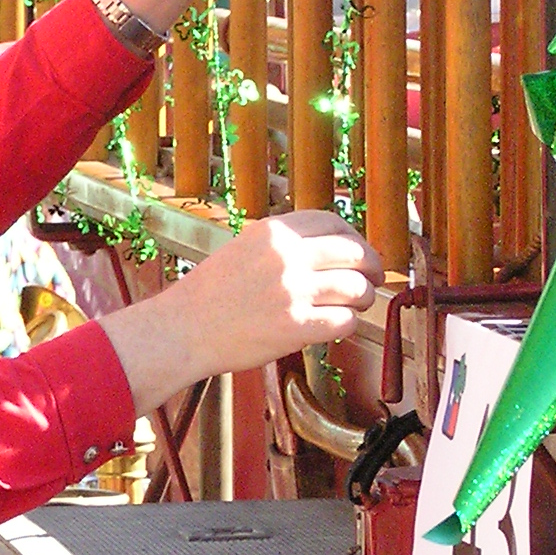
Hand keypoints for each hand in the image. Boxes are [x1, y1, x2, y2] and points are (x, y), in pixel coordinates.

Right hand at [97, 213, 383, 415]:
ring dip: (363, 298)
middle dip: (371, 267)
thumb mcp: (243, 249)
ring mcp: (293, 292)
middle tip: (373, 279)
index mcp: (273, 232)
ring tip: (357, 304)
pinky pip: (345, 321)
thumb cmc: (209, 295)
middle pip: (354, 253)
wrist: (181, 331)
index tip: (359, 251)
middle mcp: (287, 257)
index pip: (333, 223)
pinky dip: (348, 323)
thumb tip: (327, 246)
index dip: (354, 237)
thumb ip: (282, 244)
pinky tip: (338, 325)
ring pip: (356, 288)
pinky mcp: (296, 328)